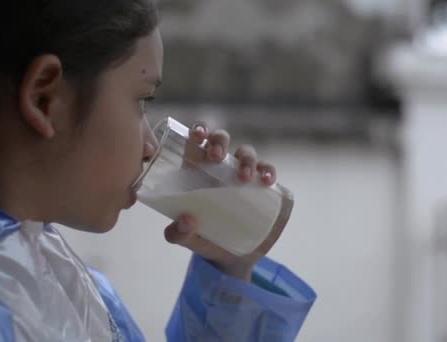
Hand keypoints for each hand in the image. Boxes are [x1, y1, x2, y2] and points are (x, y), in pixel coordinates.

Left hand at [162, 121, 286, 280]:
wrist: (229, 257)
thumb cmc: (203, 237)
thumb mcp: (186, 239)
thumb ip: (178, 233)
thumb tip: (186, 220)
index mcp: (196, 170)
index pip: (195, 142)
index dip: (197, 131)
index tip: (198, 136)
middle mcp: (219, 167)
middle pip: (221, 139)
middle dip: (220, 141)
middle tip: (217, 157)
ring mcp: (241, 174)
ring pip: (246, 152)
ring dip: (246, 158)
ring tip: (244, 177)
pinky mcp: (260, 186)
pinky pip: (267, 170)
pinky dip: (268, 170)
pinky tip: (266, 180)